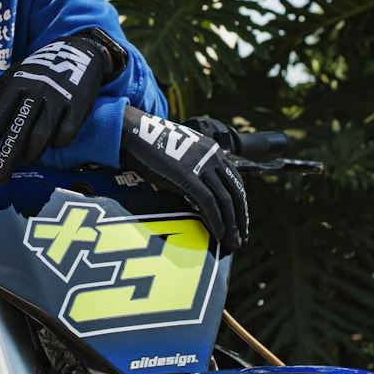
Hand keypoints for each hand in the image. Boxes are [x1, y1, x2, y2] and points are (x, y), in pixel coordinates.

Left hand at [0, 34, 111, 182]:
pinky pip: (66, 133)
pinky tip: (52, 144)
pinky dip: (57, 143)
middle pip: (19, 130)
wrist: (77, 53)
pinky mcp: (79, 105)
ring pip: (42, 135)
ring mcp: (59, 98)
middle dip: (7, 158)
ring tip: (24, 160)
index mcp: (17, 83)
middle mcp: (37, 90)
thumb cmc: (38, 70)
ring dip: (31, 153)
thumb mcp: (11, 78)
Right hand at [120, 107, 248, 252]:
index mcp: (212, 149)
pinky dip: (217, 221)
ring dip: (232, 225)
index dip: (240, 204)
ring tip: (232, 243)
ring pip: (225, 200)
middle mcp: (212, 155)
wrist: (133, 131)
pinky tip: (219, 235)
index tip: (239, 221)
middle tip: (240, 238)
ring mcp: (201, 165)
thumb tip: (196, 193)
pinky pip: (209, 203)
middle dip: (240, 218)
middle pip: (235, 192)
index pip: (235, 180)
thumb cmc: (151, 145)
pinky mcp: (188, 176)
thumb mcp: (180, 153)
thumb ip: (193, 168)